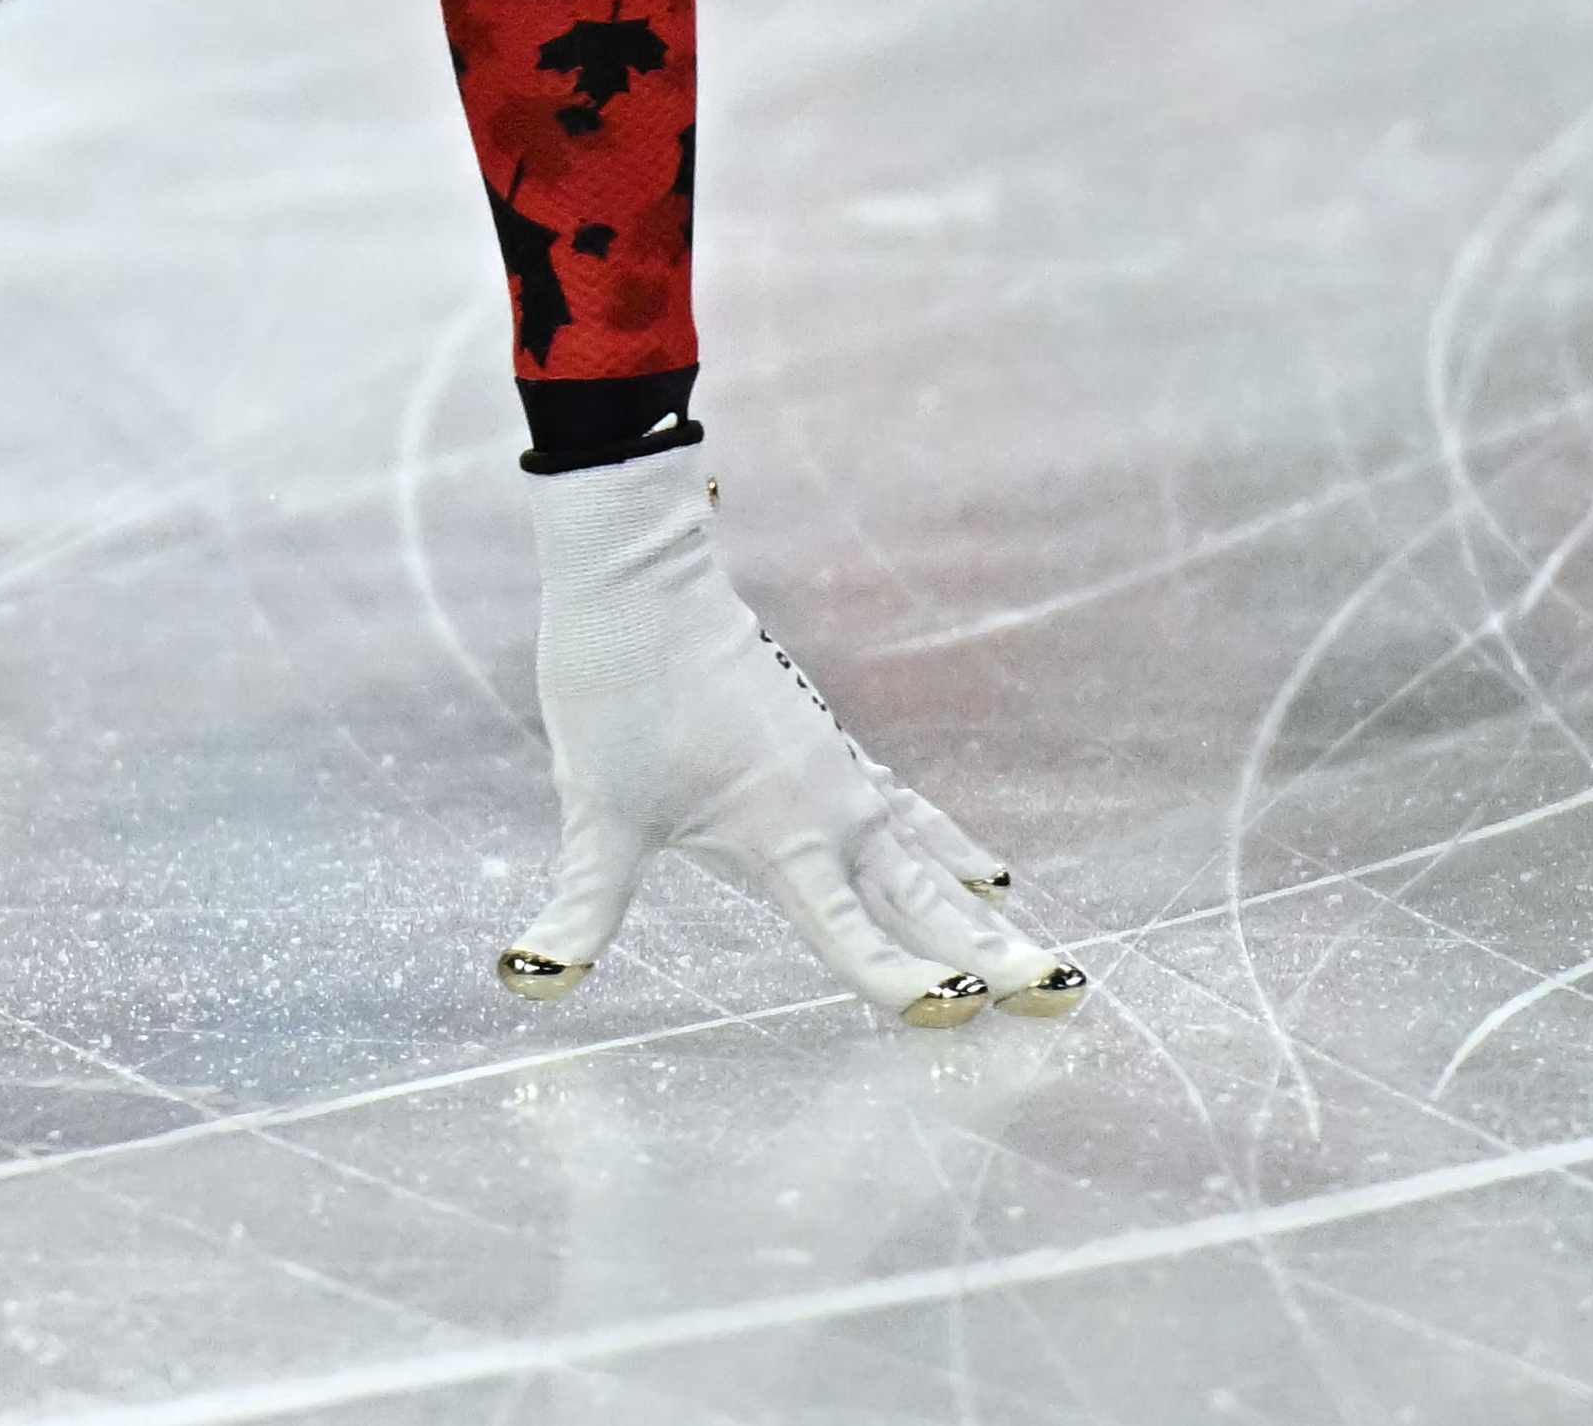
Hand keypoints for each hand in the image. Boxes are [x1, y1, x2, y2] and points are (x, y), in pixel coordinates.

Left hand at [503, 448, 1084, 1025]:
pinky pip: (912, 811)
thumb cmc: (614, 688)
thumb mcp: (594, 813)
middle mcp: (831, 811)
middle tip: (1066, 1004)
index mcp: (784, 835)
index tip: (961, 1013)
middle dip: (993, 957)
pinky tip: (990, 872)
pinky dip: (954, 847)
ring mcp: (839, 775)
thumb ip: (579, 907)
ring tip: (1051, 968)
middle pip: (925, 902)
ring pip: (932, 862)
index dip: (903, 981)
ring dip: (986, 915)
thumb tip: (525, 977)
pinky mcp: (829, 747)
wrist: (635, 578)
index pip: (852, 934)